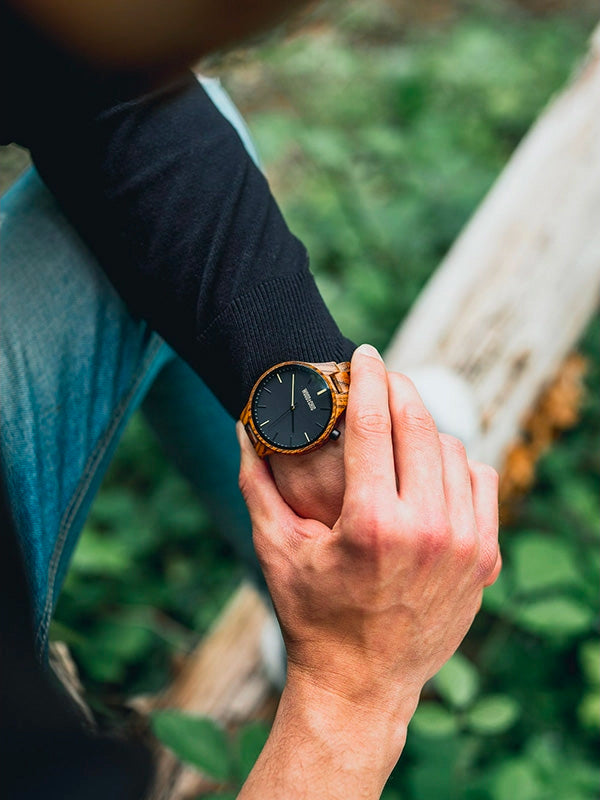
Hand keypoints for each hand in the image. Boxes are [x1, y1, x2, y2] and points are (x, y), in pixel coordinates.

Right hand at [237, 344, 500, 768]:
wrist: (364, 683)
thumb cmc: (313, 615)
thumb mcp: (276, 549)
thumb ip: (256, 483)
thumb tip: (242, 425)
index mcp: (372, 524)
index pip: (378, 425)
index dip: (369, 378)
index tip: (365, 352)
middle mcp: (427, 530)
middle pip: (421, 427)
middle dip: (400, 389)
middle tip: (382, 375)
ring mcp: (464, 545)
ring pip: (454, 450)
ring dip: (426, 426)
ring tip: (400, 421)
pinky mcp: (485, 558)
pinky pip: (480, 480)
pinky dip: (457, 462)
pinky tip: (432, 462)